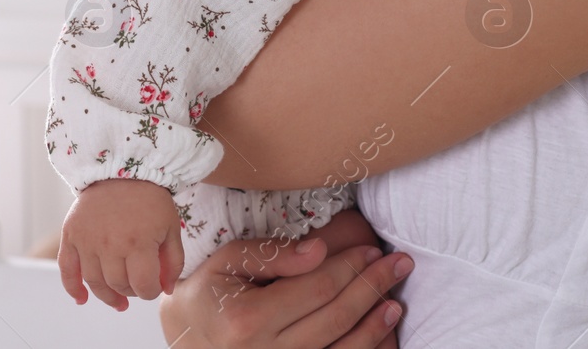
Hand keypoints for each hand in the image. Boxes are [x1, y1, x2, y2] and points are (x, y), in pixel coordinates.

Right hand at [57, 178, 185, 309]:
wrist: (122, 167)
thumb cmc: (150, 198)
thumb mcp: (171, 226)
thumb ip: (173, 261)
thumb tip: (166, 289)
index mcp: (139, 243)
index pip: (143, 286)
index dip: (150, 292)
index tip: (153, 286)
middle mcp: (110, 244)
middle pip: (118, 285)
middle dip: (131, 291)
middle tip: (137, 285)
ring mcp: (88, 240)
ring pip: (94, 282)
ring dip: (107, 296)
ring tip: (118, 300)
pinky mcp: (72, 234)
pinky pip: (67, 269)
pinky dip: (72, 288)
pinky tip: (82, 299)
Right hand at [158, 230, 408, 348]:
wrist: (187, 337)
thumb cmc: (209, 292)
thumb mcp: (229, 260)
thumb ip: (274, 253)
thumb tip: (320, 249)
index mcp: (247, 319)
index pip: (317, 288)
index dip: (351, 267)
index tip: (373, 250)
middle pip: (336, 317)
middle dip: (372, 287)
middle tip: (399, 264)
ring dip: (376, 327)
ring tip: (396, 302)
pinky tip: (381, 338)